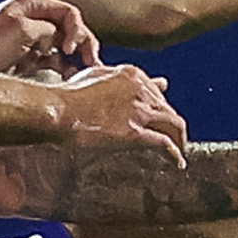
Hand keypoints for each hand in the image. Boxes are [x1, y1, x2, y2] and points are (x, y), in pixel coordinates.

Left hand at [0, 0, 98, 78]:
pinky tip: (70, 78)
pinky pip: (54, 61)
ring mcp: (32, 39)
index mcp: (31, 5)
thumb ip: (48, 30)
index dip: (75, 30)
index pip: (68, 13)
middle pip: (70, 29)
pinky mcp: (29, 58)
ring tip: (85, 74)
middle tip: (91, 63)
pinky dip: (64, 69)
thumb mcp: (22, 30)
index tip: (70, 49)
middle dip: (83, 45)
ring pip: (65, 47)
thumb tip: (60, 39)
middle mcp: (34, 19)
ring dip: (76, 59)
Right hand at [51, 64, 185, 162]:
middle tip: (171, 139)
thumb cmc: (69, 96)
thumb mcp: (96, 77)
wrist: (58, 112)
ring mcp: (139, 111)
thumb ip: (120, 79)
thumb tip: (151, 82)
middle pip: (168, 109)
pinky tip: (178, 162)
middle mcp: (141, 90)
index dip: (161, 109)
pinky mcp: (135, 133)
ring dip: (179, 139)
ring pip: (174, 124)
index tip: (160, 120)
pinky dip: (175, 154)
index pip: (157, 93)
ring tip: (179, 152)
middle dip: (171, 126)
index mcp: (132, 75)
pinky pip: (165, 143)